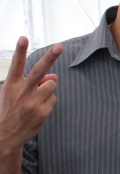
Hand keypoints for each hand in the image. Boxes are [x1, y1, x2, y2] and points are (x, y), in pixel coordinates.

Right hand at [0, 37, 62, 151]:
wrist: (6, 135)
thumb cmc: (11, 109)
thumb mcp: (14, 93)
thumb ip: (31, 82)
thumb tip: (53, 76)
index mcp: (11, 85)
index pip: (16, 64)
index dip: (20, 50)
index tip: (23, 38)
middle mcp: (22, 92)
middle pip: (39, 71)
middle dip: (50, 57)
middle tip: (59, 46)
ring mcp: (32, 102)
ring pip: (51, 85)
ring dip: (48, 88)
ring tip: (35, 98)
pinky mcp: (42, 112)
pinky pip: (53, 98)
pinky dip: (48, 101)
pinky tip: (37, 109)